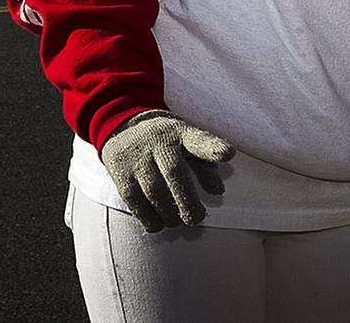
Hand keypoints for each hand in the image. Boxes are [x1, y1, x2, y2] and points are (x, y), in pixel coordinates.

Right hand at [98, 110, 233, 231]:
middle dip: (188, 202)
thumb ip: (207, 166)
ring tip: (178, 222)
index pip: (199, 139)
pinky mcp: (121, 173)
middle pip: (175, 173)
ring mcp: (138, 157)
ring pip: (155, 191)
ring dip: (170, 215)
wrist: (121, 125)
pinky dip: (149, 219)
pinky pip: (135, 202)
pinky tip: (159, 224)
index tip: (229, 154)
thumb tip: (218, 191)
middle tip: (197, 218)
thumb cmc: (167, 141)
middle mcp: (159, 142)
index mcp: (181, 133)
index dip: (213, 148)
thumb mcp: (188, 144)